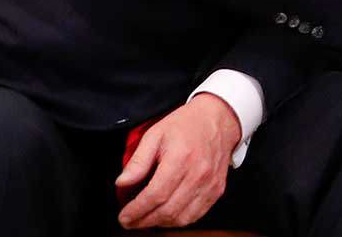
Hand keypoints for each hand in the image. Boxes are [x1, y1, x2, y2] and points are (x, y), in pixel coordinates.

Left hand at [115, 93, 240, 228]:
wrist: (218, 119)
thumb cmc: (187, 125)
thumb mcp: (155, 134)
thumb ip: (138, 161)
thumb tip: (123, 183)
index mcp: (180, 159)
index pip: (155, 195)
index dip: (136, 211)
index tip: (124, 217)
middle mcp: (198, 174)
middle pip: (167, 210)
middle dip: (144, 221)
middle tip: (131, 221)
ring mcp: (209, 184)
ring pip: (182, 218)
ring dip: (161, 223)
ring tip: (147, 219)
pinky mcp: (217, 190)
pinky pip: (197, 215)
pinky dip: (179, 220)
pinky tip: (167, 215)